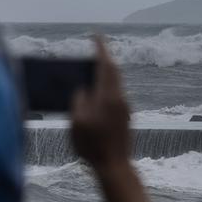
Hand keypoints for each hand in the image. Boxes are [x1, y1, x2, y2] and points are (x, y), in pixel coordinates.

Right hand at [71, 36, 132, 170]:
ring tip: (91, 69)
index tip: (95, 35)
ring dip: (104, 73)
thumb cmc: (92, 146)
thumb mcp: (77, 122)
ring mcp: (124, 108)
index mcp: (108, 96)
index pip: (105, 65)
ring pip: (115, 83)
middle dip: (103, 59)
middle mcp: (120, 99)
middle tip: (93, 49)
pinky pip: (114, 94)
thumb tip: (83, 89)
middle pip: (113, 72)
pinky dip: (105, 87)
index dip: (100, 48)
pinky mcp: (124, 117)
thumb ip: (79, 100)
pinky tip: (94, 92)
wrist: (115, 166)